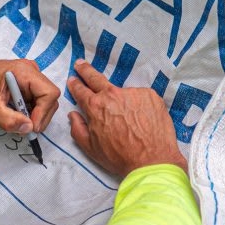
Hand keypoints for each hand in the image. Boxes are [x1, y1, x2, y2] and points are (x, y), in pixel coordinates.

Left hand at [0, 55, 59, 133]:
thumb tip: (29, 129)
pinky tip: (16, 114)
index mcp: (25, 71)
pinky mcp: (26, 83)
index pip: (49, 93)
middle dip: (40, 116)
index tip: (31, 127)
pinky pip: (36, 100)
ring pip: (44, 100)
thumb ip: (10, 120)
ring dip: (35, 115)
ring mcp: (30, 76)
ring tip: (18, 121)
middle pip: (49, 98)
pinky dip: (30, 111)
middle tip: (26, 130)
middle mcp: (31, 71)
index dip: (43, 113)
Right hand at [67, 59, 186, 176]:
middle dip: (86, 70)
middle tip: (81, 64)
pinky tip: (142, 119)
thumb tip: (73, 114)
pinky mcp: (150, 95)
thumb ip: (77, 128)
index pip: (81, 90)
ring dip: (121, 100)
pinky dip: (139, 105)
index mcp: (95, 106)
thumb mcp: (90, 148)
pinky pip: (140, 97)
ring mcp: (133, 92)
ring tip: (128, 119)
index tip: (73, 79)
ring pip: (122, 93)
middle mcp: (112, 94)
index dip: (75, 84)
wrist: (152, 160)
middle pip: (96, 78)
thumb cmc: (119, 157)